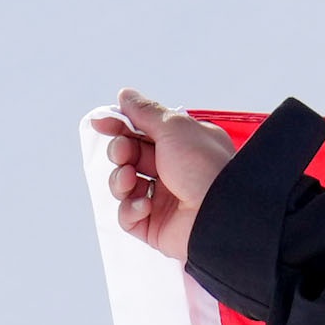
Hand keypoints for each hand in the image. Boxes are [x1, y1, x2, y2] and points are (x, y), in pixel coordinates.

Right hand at [92, 87, 234, 263]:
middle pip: (129, 157)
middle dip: (120, 152)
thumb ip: (146, 112)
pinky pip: (129, 218)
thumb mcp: (175, 128)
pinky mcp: (158, 229)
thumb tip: (125, 95)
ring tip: (129, 179)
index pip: (142, 134)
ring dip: (119, 180)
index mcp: (182, 148)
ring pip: (124, 187)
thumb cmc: (206, 168)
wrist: (224, 216)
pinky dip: (130, 209)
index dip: (119, 126)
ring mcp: (165, 202)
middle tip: (124, 154)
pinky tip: (145, 205)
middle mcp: (173, 174)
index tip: (100, 123)